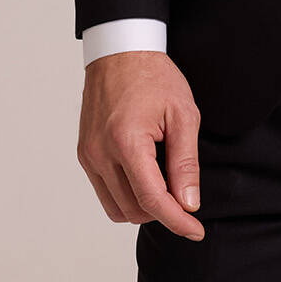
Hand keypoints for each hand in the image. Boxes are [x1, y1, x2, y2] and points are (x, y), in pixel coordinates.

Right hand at [77, 50, 204, 240]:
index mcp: (127, 142)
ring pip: (117, 209)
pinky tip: (144, 174)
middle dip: (163, 210)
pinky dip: (127, 194)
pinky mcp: (84, 154)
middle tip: (183, 189)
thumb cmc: (154, 77)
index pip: (153, 201)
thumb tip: (188, 204)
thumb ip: (185, 163)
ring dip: (143, 206)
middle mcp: (101, 154)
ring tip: (163, 176)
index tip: (196, 231)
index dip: (177, 221)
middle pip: (135, 211)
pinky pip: (105, 193)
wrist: (120, 50)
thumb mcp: (183, 114)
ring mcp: (89, 156)